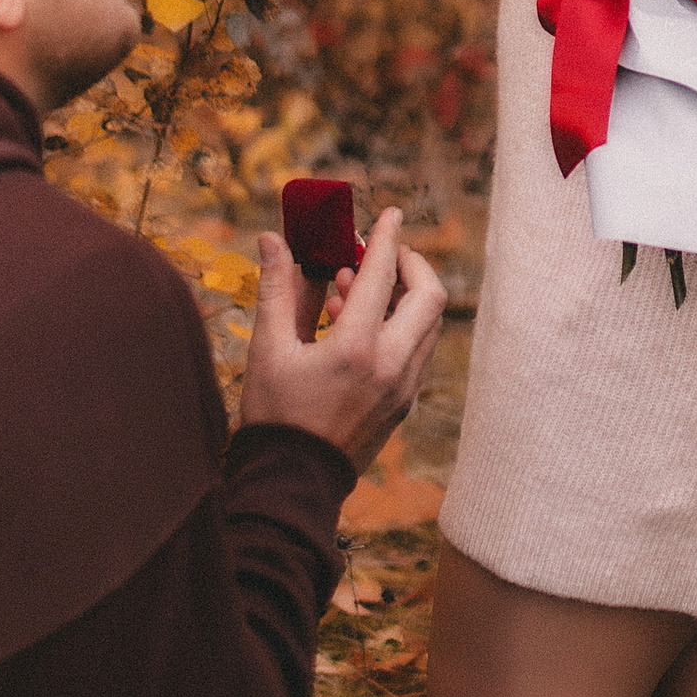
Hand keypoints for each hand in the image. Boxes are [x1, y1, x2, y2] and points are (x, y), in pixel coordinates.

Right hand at [241, 207, 445, 468]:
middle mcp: (391, 366)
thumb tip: (271, 239)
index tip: (389, 213)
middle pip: (429, 296)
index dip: (385, 238)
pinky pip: (416, 350)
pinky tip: (355, 326)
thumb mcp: (267, 350)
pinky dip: (398, 326)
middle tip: (381, 253)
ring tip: (351, 290)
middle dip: (409, 264)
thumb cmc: (273, 417)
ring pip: (428, 324)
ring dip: (402, 296)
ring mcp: (404, 388)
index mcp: (356, 349)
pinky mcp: (404, 404)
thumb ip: (275, 289)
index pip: (381, 276)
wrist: (291, 483)